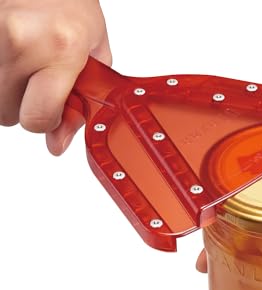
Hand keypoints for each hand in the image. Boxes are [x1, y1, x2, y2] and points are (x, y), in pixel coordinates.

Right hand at [0, 0, 110, 154]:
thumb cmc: (71, 5)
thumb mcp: (93, 55)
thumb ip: (78, 104)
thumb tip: (57, 144)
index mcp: (61, 51)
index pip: (36, 119)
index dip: (45, 121)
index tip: (50, 107)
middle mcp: (21, 40)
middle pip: (6, 113)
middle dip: (22, 104)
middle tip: (35, 76)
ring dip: (5, 89)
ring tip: (22, 60)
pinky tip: (8, 53)